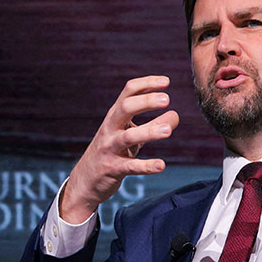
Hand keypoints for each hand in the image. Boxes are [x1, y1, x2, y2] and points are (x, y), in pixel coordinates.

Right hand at [59, 76, 179, 223]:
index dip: (147, 84)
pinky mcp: (112, 168)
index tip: (166, 82)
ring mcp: (110, 148)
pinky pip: (130, 166)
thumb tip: (175, 115)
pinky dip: (146, 166)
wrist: (86, 179)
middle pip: (125, 108)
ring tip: (168, 130)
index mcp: (115, 116)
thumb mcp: (130, 134)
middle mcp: (110, 128)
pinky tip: (161, 165)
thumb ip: (152, 125)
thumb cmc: (112, 151)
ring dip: (149, 131)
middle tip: (167, 99)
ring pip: (128, 136)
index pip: (128, 92)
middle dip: (146, 102)